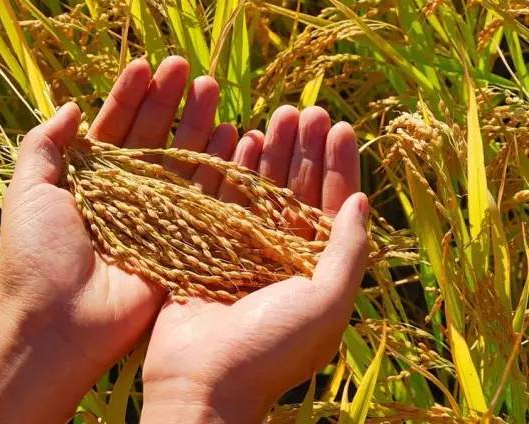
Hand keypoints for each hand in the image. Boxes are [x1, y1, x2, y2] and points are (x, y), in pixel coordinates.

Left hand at [0, 56, 209, 422]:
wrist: (59, 324)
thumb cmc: (37, 258)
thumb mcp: (28, 192)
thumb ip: (43, 146)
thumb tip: (69, 106)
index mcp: (91, 181)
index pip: (114, 129)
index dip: (129, 97)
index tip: (145, 66)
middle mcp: (127, 195)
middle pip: (153, 140)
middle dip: (169, 102)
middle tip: (186, 68)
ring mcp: (156, 218)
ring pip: (181, 162)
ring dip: (197, 125)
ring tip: (212, 90)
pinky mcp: (181, 241)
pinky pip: (204, 198)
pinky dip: (218, 167)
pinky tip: (231, 135)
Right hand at [141, 105, 368, 422]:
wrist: (201, 382)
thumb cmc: (270, 349)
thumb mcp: (325, 303)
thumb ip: (348, 252)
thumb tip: (363, 202)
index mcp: (315, 267)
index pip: (332, 205)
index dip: (338, 165)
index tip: (338, 125)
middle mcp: (281, 253)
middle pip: (296, 190)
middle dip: (304, 150)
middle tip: (307, 110)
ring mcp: (242, 248)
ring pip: (260, 189)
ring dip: (270, 152)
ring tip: (277, 115)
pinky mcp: (206, 245)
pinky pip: (220, 198)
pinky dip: (230, 170)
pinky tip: (238, 140)